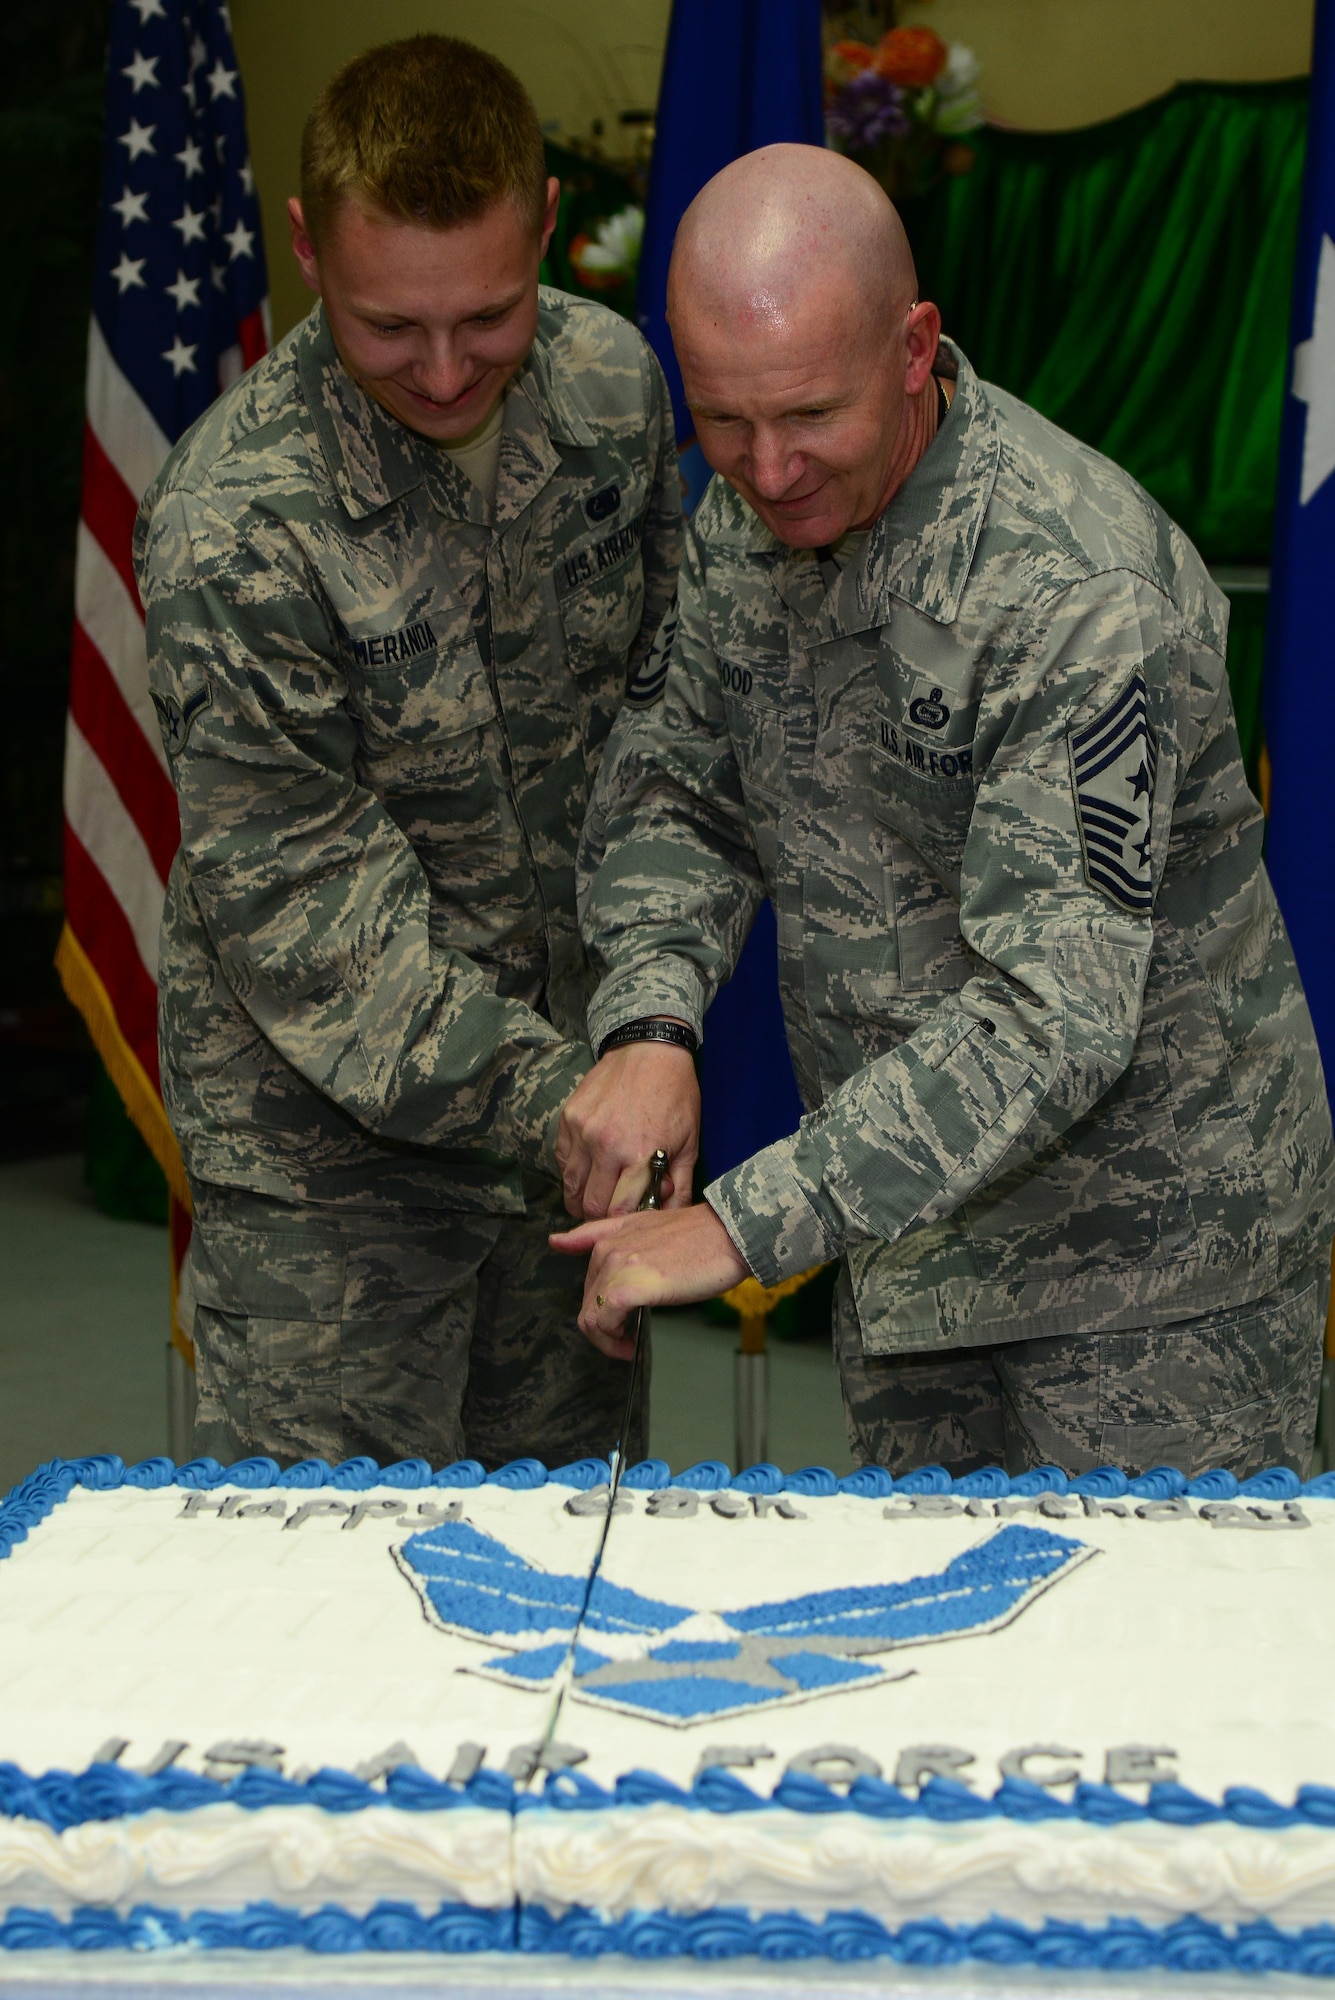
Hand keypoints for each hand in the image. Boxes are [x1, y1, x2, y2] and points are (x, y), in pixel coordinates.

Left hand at [550, 1203, 748, 1358]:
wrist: (729, 1235)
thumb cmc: (702, 1236)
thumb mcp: (649, 1227)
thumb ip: (606, 1235)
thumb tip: (560, 1242)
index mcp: (612, 1236)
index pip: (589, 1280)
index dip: (598, 1306)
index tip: (613, 1322)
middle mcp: (608, 1250)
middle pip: (589, 1302)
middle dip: (605, 1328)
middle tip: (628, 1341)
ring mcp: (616, 1269)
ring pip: (591, 1317)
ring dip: (607, 1340)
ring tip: (629, 1347)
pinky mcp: (628, 1289)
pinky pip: (604, 1324)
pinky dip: (614, 1342)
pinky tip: (632, 1347)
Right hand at [556, 1038, 698, 1218]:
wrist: (649, 1050)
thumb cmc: (675, 1096)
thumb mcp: (689, 1143)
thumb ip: (678, 1185)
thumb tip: (668, 1217)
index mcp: (640, 1155)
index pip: (620, 1212)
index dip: (623, 1223)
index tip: (629, 1221)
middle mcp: (606, 1146)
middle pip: (591, 1206)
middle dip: (600, 1216)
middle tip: (611, 1212)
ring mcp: (583, 1132)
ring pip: (571, 1187)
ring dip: (581, 1200)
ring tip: (595, 1199)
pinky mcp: (568, 1119)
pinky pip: (563, 1162)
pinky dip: (573, 1174)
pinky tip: (588, 1172)